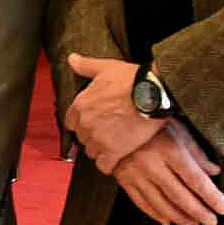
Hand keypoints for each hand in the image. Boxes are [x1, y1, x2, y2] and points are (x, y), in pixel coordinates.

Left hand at [65, 54, 155, 173]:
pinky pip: (104, 165)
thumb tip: (72, 59)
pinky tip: (117, 159)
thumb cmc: (132, 80)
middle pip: (82, 138)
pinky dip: (109, 164)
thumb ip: (86, 66)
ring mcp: (98, 138)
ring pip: (92, 152)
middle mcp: (86, 123)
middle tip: (108, 133)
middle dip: (93, 137)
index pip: (70, 122)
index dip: (81, 124)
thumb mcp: (106, 67)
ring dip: (101, 150)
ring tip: (115, 144)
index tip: (92, 123)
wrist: (153, 93)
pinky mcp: (114, 151)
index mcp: (81, 105)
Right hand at [114, 120, 223, 224]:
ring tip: (193, 224)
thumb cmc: (149, 121)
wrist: (113, 118)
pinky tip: (167, 220)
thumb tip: (213, 172)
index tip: (222, 207)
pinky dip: (155, 213)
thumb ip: (196, 152)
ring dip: (179, 217)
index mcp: (168, 148)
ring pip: (160, 202)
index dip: (211, 196)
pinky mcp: (123, 178)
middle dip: (198, 212)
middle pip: (179, 195)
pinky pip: (141, 201)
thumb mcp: (177, 129)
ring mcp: (135, 173)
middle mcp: (151, 163)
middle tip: (211, 222)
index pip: (195, 179)